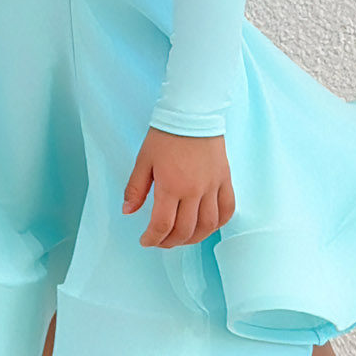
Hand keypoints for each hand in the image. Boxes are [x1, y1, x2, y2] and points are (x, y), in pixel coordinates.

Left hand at [122, 126, 236, 247]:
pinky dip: (218, 223)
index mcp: (171, 186)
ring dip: (194, 238)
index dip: (152, 239)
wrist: (192, 113)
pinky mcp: (225, 180)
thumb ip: (135, 188)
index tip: (145, 240)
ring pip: (208, 226)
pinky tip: (207, 225)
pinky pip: (227, 210)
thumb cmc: (165, 135)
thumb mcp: (144, 160)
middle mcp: (194, 190)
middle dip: (170, 242)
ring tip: (182, 237)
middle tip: (160, 241)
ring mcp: (212, 186)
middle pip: (185, 230)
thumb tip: (128, 212)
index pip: (163, 225)